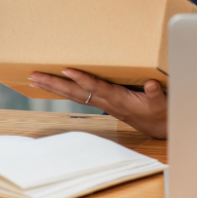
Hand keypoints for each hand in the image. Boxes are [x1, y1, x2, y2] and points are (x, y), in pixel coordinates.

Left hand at [28, 69, 167, 139]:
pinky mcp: (103, 102)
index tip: (66, 70)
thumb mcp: (162, 104)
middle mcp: (106, 102)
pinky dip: (64, 89)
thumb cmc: (160, 113)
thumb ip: (156, 95)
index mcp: (119, 99)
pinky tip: (53, 85)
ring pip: (73, 94)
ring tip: (35, 79)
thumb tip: (151, 85)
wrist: (159, 127)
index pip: (96, 88)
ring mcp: (103, 103)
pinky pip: (79, 95)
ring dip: (53, 87)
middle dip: (54, 84)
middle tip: (34, 75)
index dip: (82, 79)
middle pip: (75, 92)